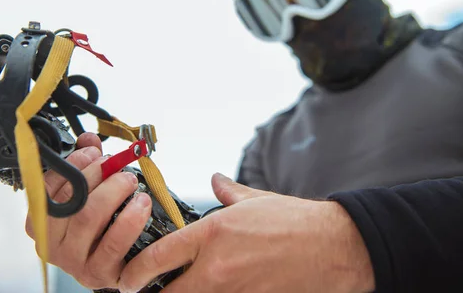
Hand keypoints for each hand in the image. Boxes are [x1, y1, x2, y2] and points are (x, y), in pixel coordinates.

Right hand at [25, 132, 152, 289]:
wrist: (119, 265)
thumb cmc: (98, 228)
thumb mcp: (86, 194)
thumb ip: (85, 165)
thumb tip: (89, 139)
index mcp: (40, 221)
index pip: (47, 185)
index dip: (74, 163)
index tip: (93, 151)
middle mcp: (51, 244)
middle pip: (71, 199)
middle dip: (97, 173)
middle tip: (116, 165)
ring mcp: (73, 261)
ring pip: (89, 216)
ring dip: (114, 190)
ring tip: (130, 181)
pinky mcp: (98, 273)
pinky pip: (113, 243)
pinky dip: (130, 218)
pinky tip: (141, 203)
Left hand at [118, 173, 374, 292]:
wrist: (333, 246)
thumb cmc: (294, 220)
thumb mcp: (254, 200)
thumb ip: (227, 193)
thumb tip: (215, 180)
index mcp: (214, 234)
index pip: (159, 257)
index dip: (135, 271)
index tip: (128, 276)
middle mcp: (218, 266)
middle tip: (148, 290)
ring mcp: (235, 291)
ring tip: (182, 289)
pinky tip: (214, 290)